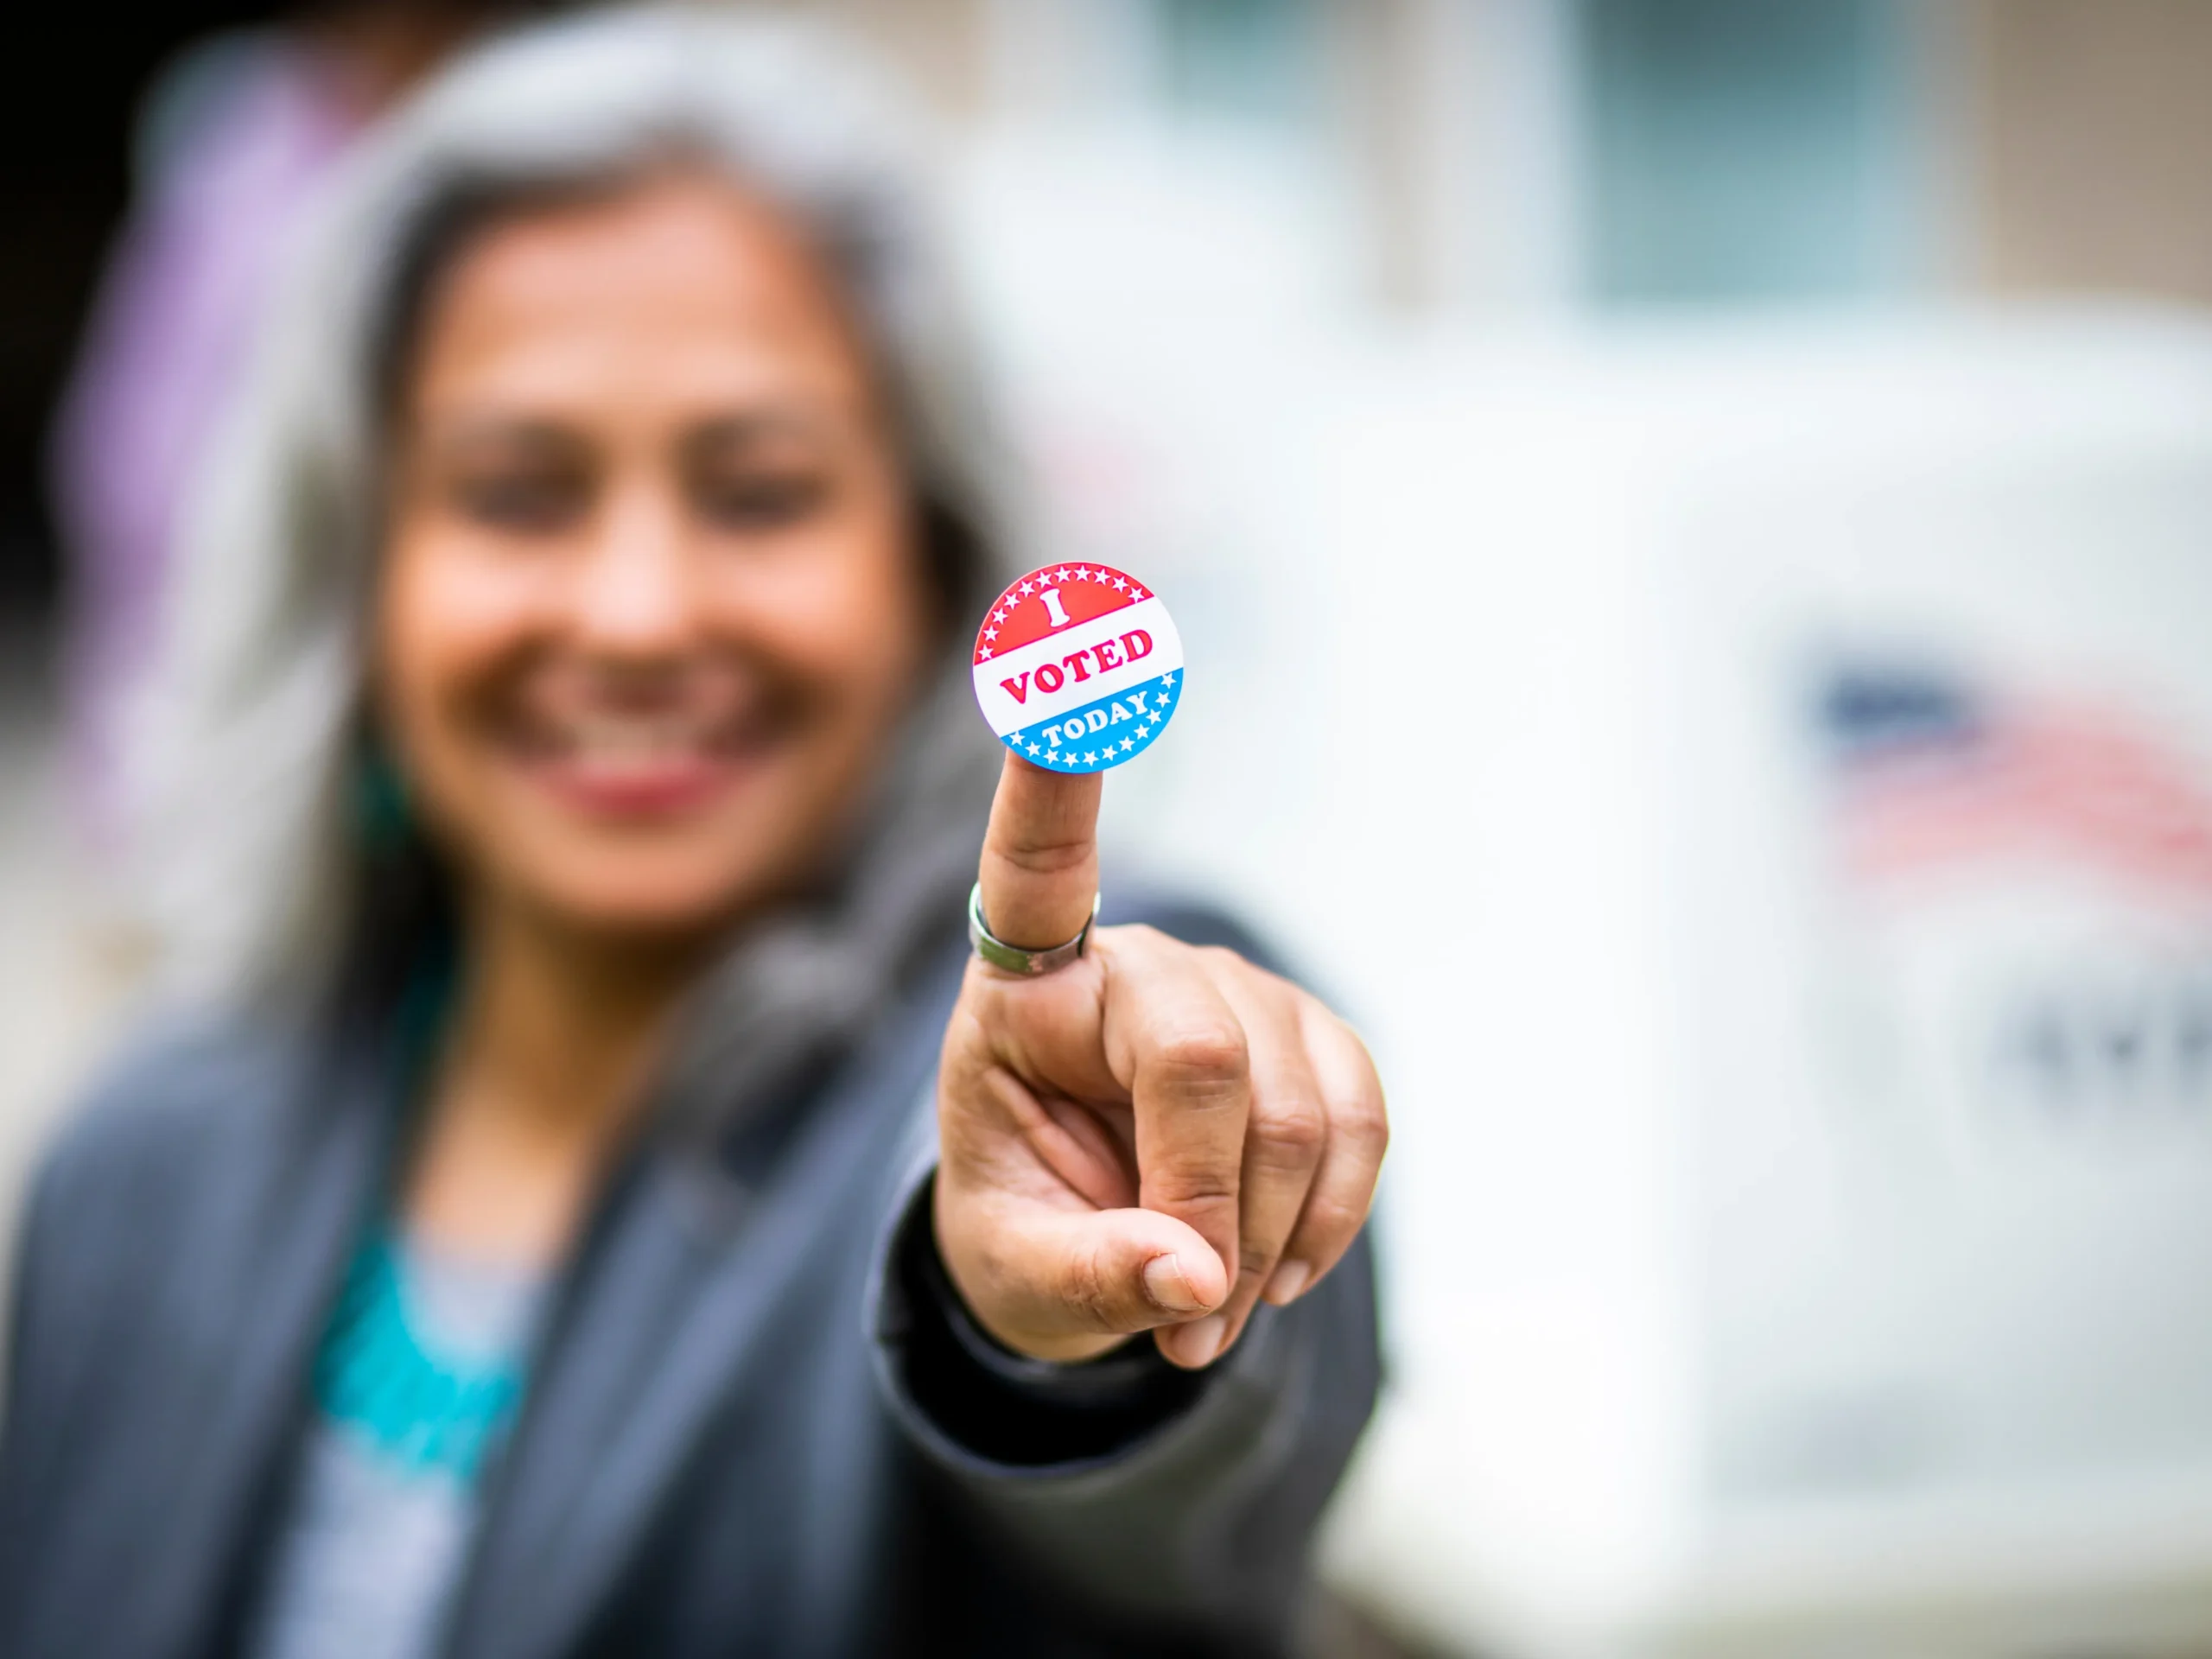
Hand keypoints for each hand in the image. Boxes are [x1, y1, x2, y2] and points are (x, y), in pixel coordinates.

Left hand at [932, 754, 1386, 1368]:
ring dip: (1270, 1238)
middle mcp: (1132, 963)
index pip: (1037, 862)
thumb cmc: (1026, 1230)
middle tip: (1187, 1314)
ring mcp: (1234, 989)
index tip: (1063, 646)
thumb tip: (1197, 1282)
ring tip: (1214, 1307)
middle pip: (1201, 1056)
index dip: (1057, 765)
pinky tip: (1281, 1266)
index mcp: (1024, 988)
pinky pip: (1361, 1117)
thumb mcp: (1015, 1276)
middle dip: (1207, 1204)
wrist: (1090, 1249)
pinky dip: (1334, 1214)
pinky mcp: (1310, 1034)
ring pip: (1292, 1107)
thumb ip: (1088, 1277)